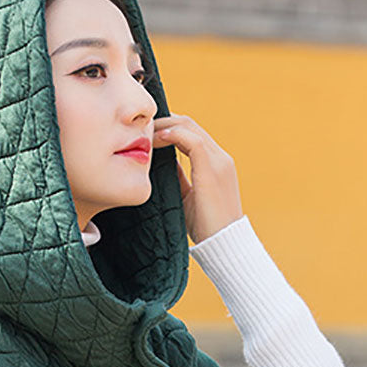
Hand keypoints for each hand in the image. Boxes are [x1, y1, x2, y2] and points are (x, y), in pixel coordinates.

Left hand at [152, 113, 243, 243]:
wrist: (225, 244)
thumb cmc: (206, 226)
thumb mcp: (188, 196)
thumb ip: (180, 177)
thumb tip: (163, 164)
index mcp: (217, 163)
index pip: (191, 133)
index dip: (169, 127)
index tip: (148, 132)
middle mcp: (221, 158)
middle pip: (189, 124)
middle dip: (164, 121)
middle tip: (142, 127)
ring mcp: (219, 162)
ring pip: (190, 127)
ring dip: (165, 125)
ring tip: (145, 132)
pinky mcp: (213, 169)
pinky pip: (193, 141)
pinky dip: (174, 135)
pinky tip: (157, 139)